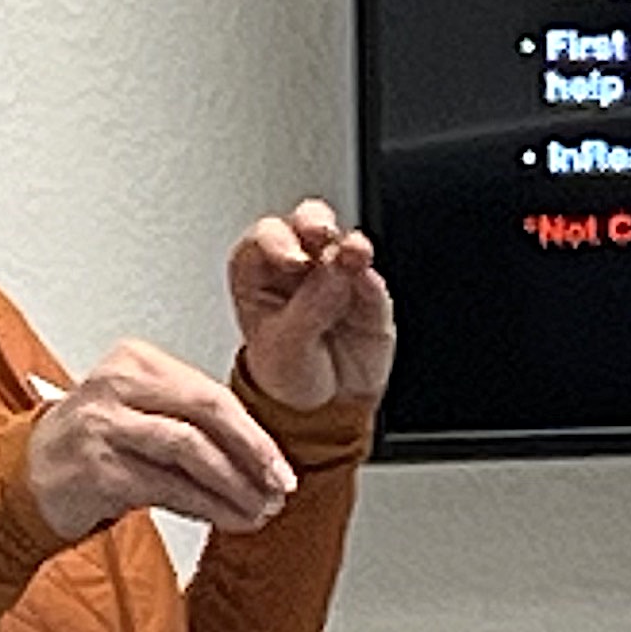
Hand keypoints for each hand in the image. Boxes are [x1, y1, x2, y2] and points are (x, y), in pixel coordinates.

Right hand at [27, 340, 296, 542]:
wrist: (24, 479)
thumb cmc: (94, 445)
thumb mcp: (141, 411)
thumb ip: (193, 419)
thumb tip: (263, 456)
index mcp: (134, 360)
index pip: (209, 392)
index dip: (253, 432)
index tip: (281, 465)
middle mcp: (114, 384)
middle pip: (206, 413)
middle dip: (253, 453)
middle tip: (281, 486)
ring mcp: (101, 425)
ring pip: (190, 451)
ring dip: (233, 486)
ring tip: (259, 510)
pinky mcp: (96, 467)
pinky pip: (166, 487)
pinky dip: (205, 506)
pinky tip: (227, 519)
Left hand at [230, 197, 396, 412]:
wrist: (322, 407)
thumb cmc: (285, 374)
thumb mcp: (283, 347)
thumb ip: (308, 308)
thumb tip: (333, 273)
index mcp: (259, 273)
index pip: (264, 239)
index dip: (277, 241)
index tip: (292, 259)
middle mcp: (298, 266)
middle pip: (305, 224)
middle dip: (315, 224)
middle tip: (321, 236)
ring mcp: (335, 276)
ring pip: (342, 240)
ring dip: (349, 243)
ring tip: (354, 254)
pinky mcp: (368, 294)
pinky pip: (372, 276)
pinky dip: (370, 275)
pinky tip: (366, 278)